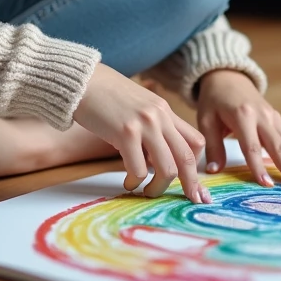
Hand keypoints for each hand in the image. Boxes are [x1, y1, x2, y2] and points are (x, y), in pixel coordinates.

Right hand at [74, 63, 211, 203]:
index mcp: (165, 110)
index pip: (195, 141)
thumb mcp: (140, 106)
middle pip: (187, 158)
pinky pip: (139, 169)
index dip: (197, 165)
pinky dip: (135, 181)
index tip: (194, 184)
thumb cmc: (107, 96)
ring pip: (167, 169)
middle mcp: (160, 116)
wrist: (83, 81)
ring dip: (158, 188)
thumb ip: (154, 126)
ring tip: (147, 191)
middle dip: (190, 185)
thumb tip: (161, 156)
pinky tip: (128, 182)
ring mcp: (144, 124)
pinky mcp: (125, 132)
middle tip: (190, 200)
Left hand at [196, 69, 280, 187]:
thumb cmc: (214, 100)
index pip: (250, 146)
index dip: (258, 166)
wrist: (228, 78)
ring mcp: (274, 118)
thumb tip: (213, 171)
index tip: (266, 185)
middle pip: (278, 146)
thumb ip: (212, 146)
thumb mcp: (206, 119)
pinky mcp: (279, 121)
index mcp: (242, 115)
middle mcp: (263, 116)